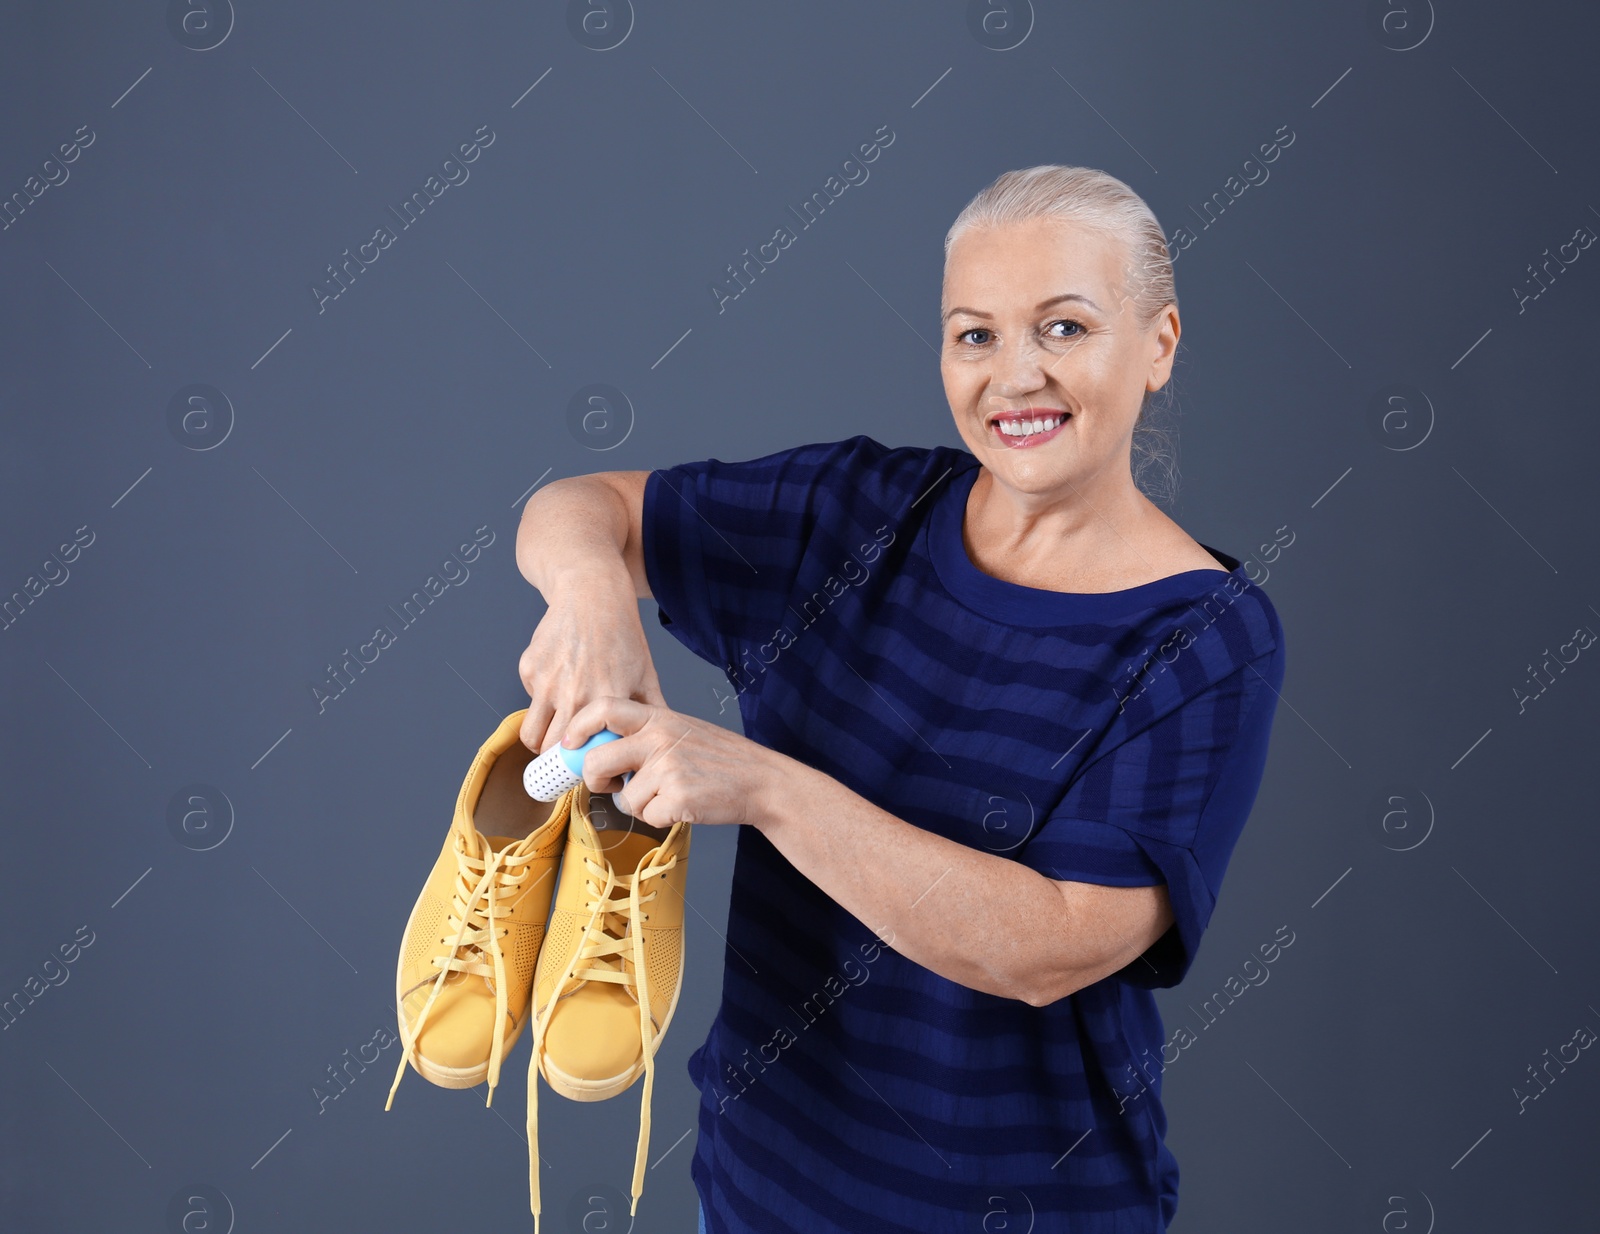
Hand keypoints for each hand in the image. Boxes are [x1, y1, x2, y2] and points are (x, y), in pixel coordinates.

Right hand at [519, 575, 665, 754]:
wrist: (592, 593)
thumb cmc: (621, 633)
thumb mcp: (646, 672)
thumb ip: (653, 711)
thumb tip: (662, 743)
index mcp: (606, 700)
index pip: (589, 755)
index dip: (588, 768)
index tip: (591, 768)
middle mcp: (573, 694)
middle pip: (554, 752)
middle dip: (560, 759)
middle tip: (570, 755)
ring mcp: (547, 682)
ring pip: (532, 736)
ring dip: (542, 741)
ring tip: (557, 736)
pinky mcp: (529, 669)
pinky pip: (529, 702)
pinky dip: (539, 703)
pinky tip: (557, 688)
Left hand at [562, 697, 796, 828]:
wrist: (759, 780)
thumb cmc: (720, 759)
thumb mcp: (681, 730)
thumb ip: (644, 735)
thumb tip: (598, 752)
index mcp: (659, 717)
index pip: (604, 708)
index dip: (579, 726)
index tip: (569, 743)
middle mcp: (659, 738)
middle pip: (598, 760)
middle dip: (596, 779)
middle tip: (610, 785)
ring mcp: (668, 768)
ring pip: (624, 798)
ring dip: (641, 804)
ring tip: (669, 794)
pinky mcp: (676, 797)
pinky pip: (647, 816)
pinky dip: (661, 818)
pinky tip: (682, 805)